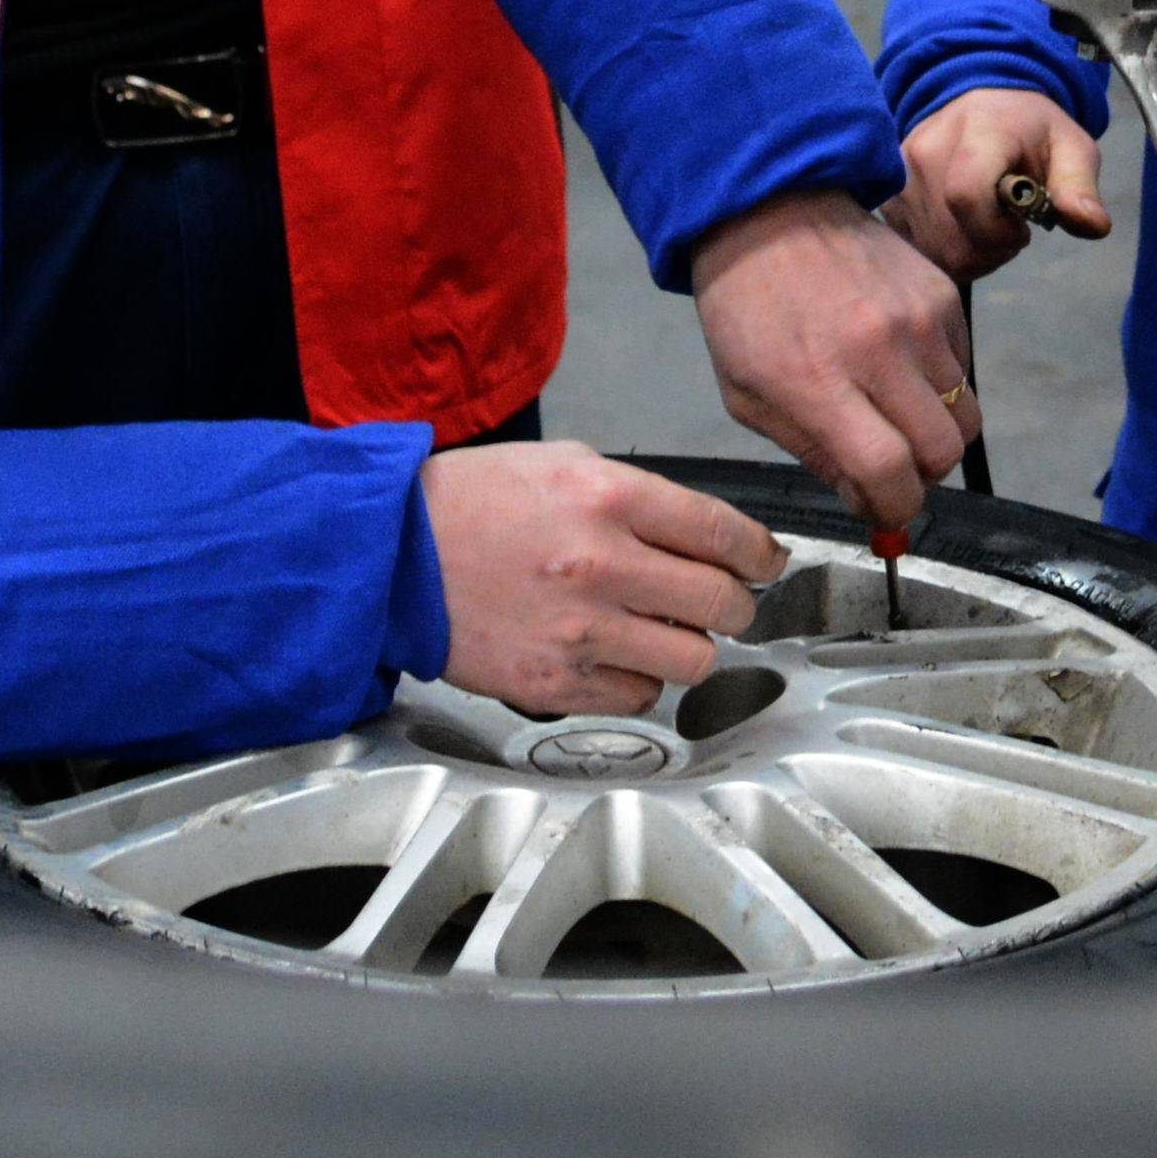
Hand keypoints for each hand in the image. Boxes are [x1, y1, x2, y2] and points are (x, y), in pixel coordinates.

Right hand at [423, 444, 779, 715]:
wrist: (392, 555)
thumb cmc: (470, 502)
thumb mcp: (563, 461)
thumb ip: (637, 496)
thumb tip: (702, 534)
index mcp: (608, 498)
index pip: (725, 534)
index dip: (761, 555)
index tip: (764, 564)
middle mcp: (602, 565)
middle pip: (722, 603)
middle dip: (736, 605)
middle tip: (725, 603)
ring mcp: (580, 631)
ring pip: (692, 659)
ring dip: (690, 647)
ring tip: (664, 631)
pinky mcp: (555, 681)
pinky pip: (638, 696)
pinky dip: (639, 680)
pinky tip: (616, 655)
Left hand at [688, 186, 974, 528]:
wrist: (767, 207)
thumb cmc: (745, 308)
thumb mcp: (748, 397)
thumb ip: (813, 453)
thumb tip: (870, 497)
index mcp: (819, 382)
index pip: (889, 473)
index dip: (895, 510)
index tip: (885, 511)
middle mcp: (880, 351)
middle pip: (944, 451)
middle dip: (923, 476)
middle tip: (893, 467)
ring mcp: (919, 319)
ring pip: (965, 413)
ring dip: (936, 430)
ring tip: (896, 414)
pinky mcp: (943, 293)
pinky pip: (964, 366)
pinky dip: (940, 383)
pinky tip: (899, 366)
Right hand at [892, 86, 1108, 281]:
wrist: (980, 101)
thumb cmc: (1030, 129)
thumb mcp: (1071, 148)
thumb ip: (1079, 187)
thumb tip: (1093, 226)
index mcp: (978, 131)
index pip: (967, 195)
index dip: (998, 230)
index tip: (1021, 228)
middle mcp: (927, 150)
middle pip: (953, 237)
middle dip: (991, 250)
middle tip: (1010, 228)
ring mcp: (902, 176)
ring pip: (935, 250)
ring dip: (970, 253)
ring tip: (988, 226)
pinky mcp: (890, 197)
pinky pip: (918, 247)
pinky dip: (947, 249)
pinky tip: (964, 228)